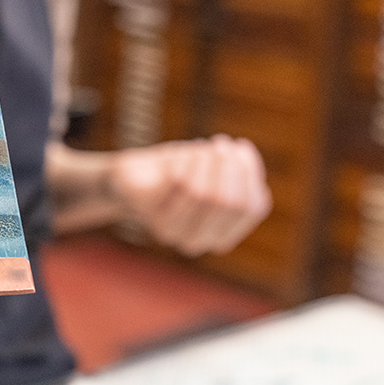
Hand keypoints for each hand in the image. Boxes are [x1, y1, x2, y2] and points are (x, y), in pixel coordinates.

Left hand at [110, 135, 271, 255]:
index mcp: (221, 238)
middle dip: (228, 165)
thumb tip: (244, 155)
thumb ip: (237, 171)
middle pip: (228, 201)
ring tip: (201, 144)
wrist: (131, 178)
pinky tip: (182, 154)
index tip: (240, 146)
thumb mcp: (215, 172)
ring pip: (202, 193)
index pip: (252, 208)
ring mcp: (170, 229)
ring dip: (206, 161)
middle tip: (221, 143)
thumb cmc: (180, 173)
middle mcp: (196, 242)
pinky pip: (177, 183)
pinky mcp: (148, 212)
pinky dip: (185, 162)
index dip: (250, 172)